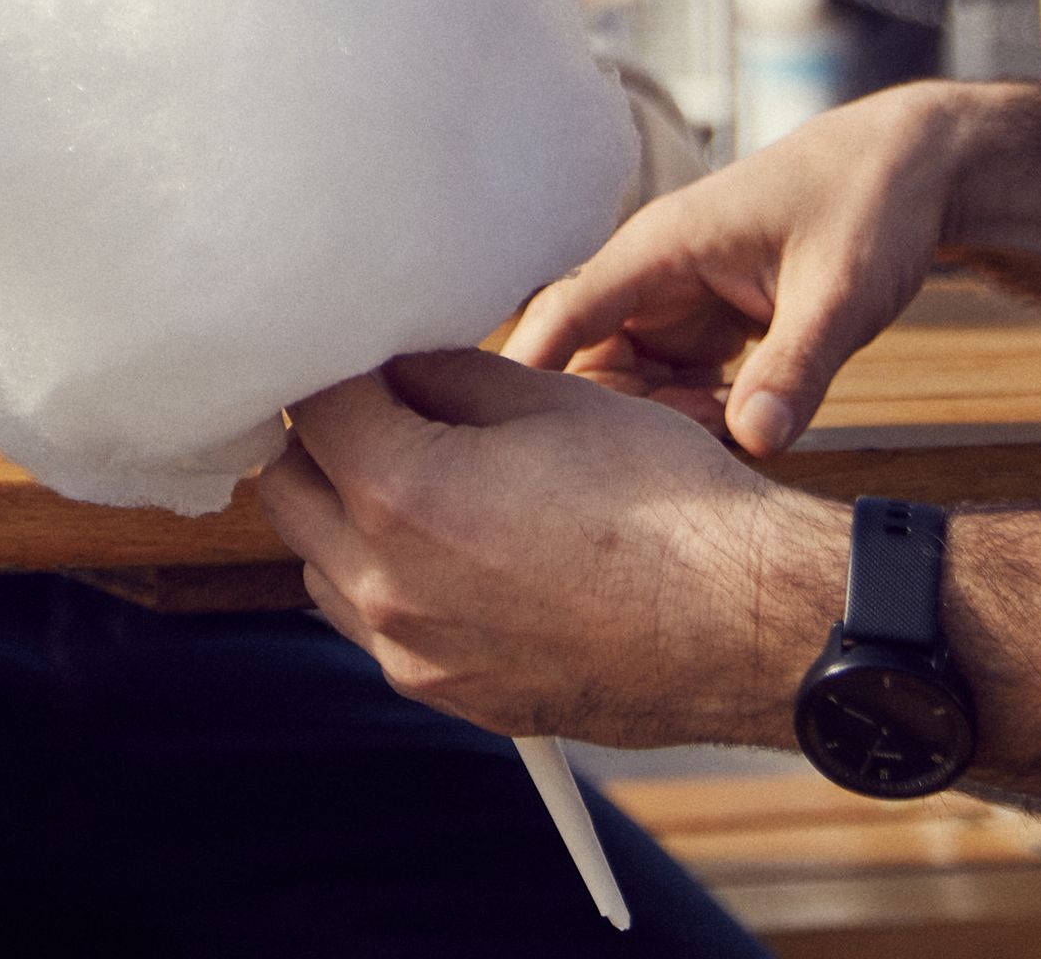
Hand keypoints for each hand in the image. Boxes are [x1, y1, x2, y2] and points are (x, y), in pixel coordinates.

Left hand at [260, 348, 832, 744]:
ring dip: (344, 513)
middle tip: (382, 402)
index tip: (358, 342)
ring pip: (321, 563)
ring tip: (422, 473)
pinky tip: (453, 542)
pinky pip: (377, 626)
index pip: (307, 403)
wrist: (751, 625)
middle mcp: (389, 589)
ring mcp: (419, 657)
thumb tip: (387, 360)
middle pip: (288, 488)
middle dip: (321, 437)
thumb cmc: (663, 502)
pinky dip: (387, 577)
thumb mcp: (540, 396)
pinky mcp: (457, 698)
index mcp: (399, 496)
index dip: (333, 359)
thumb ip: (437, 375)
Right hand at [504, 80, 984, 457]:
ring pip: (636, 380)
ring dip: (672, 417)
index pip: (567, 309)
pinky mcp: (710, 324)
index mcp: (663, 246)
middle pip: (594, 361)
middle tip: (712, 431)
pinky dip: (704, 413)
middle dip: (629, 415)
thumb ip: (795, 367)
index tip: (495, 427)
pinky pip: (678, 383)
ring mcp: (681, 300)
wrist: (909, 171)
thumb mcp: (840, 294)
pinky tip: (754, 419)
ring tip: (743, 422)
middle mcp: (656, 273)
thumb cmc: (867, 210)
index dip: (528, 367)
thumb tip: (752, 442)